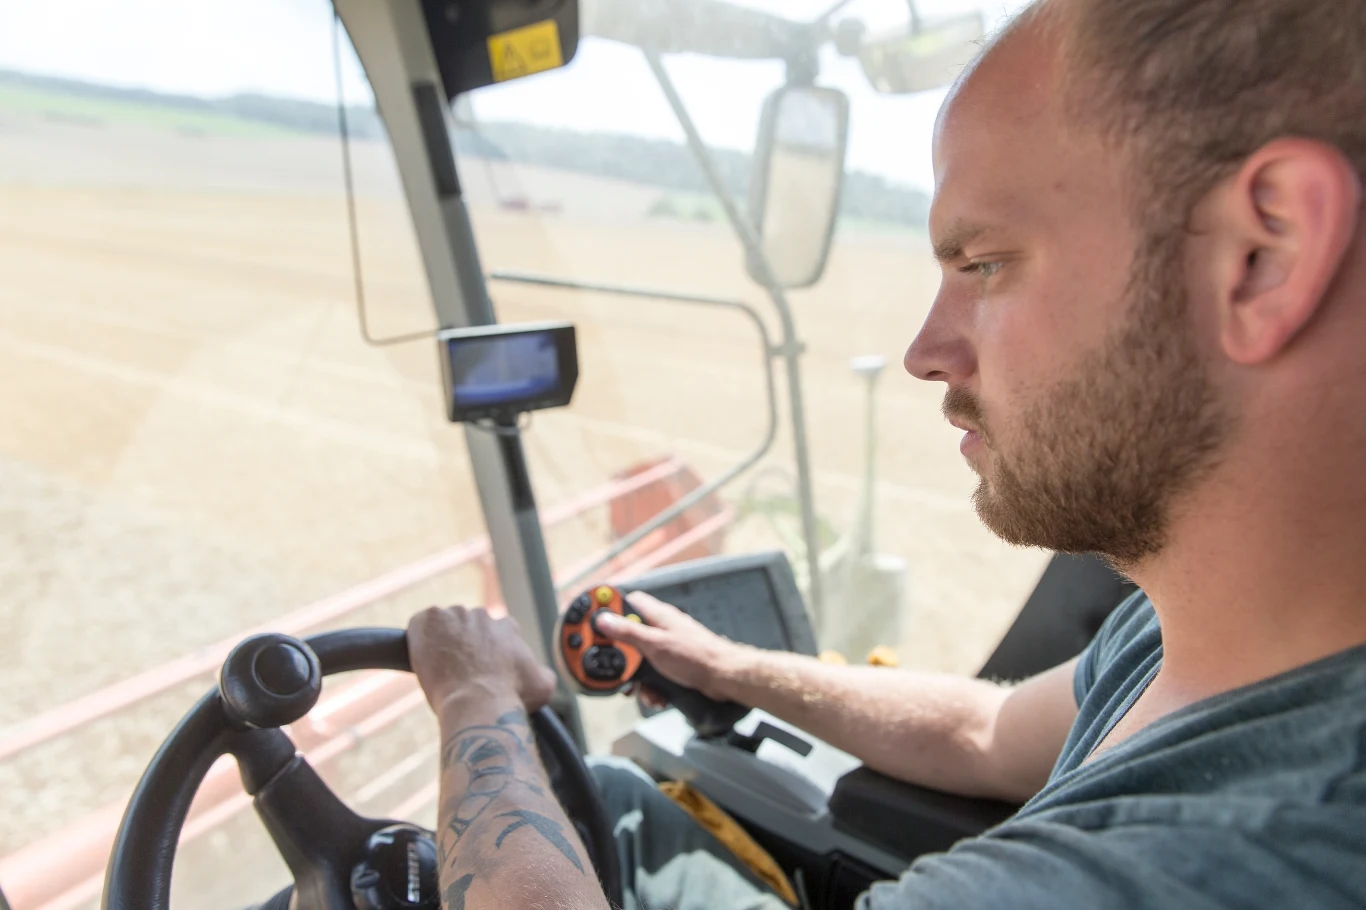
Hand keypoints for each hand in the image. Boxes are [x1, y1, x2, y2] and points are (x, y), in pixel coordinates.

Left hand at [407, 606, 556, 714]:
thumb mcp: (541, 686)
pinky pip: (419, 625)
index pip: (495, 632)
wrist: (477, 702)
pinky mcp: (428, 620)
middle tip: (458, 670)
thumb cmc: (509, 697)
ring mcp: (453, 616)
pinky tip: (422, 659)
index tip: (480, 668)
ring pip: (444, 627)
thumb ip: (543, 674)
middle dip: (464, 645)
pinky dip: (418, 639)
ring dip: (442, 643)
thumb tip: (542, 675)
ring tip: (440, 670)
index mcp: (506, 626)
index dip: (486, 652)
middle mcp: (481, 615)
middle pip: (468, 627)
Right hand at [595, 592, 746, 701]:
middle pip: (629, 634)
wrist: (725, 677)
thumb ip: (628, 631)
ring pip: (640, 659)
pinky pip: (653, 673)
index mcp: (657, 615)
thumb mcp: (655, 644)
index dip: (608, 607)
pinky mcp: (673, 664)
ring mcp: (668, 646)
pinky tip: (657, 696)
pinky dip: (652, 686)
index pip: (627, 601)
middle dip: (621, 655)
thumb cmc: (696, 656)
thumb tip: (604, 619)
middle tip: (615, 668)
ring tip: (641, 690)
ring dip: (637, 677)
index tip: (591, 616)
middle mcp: (661, 628)